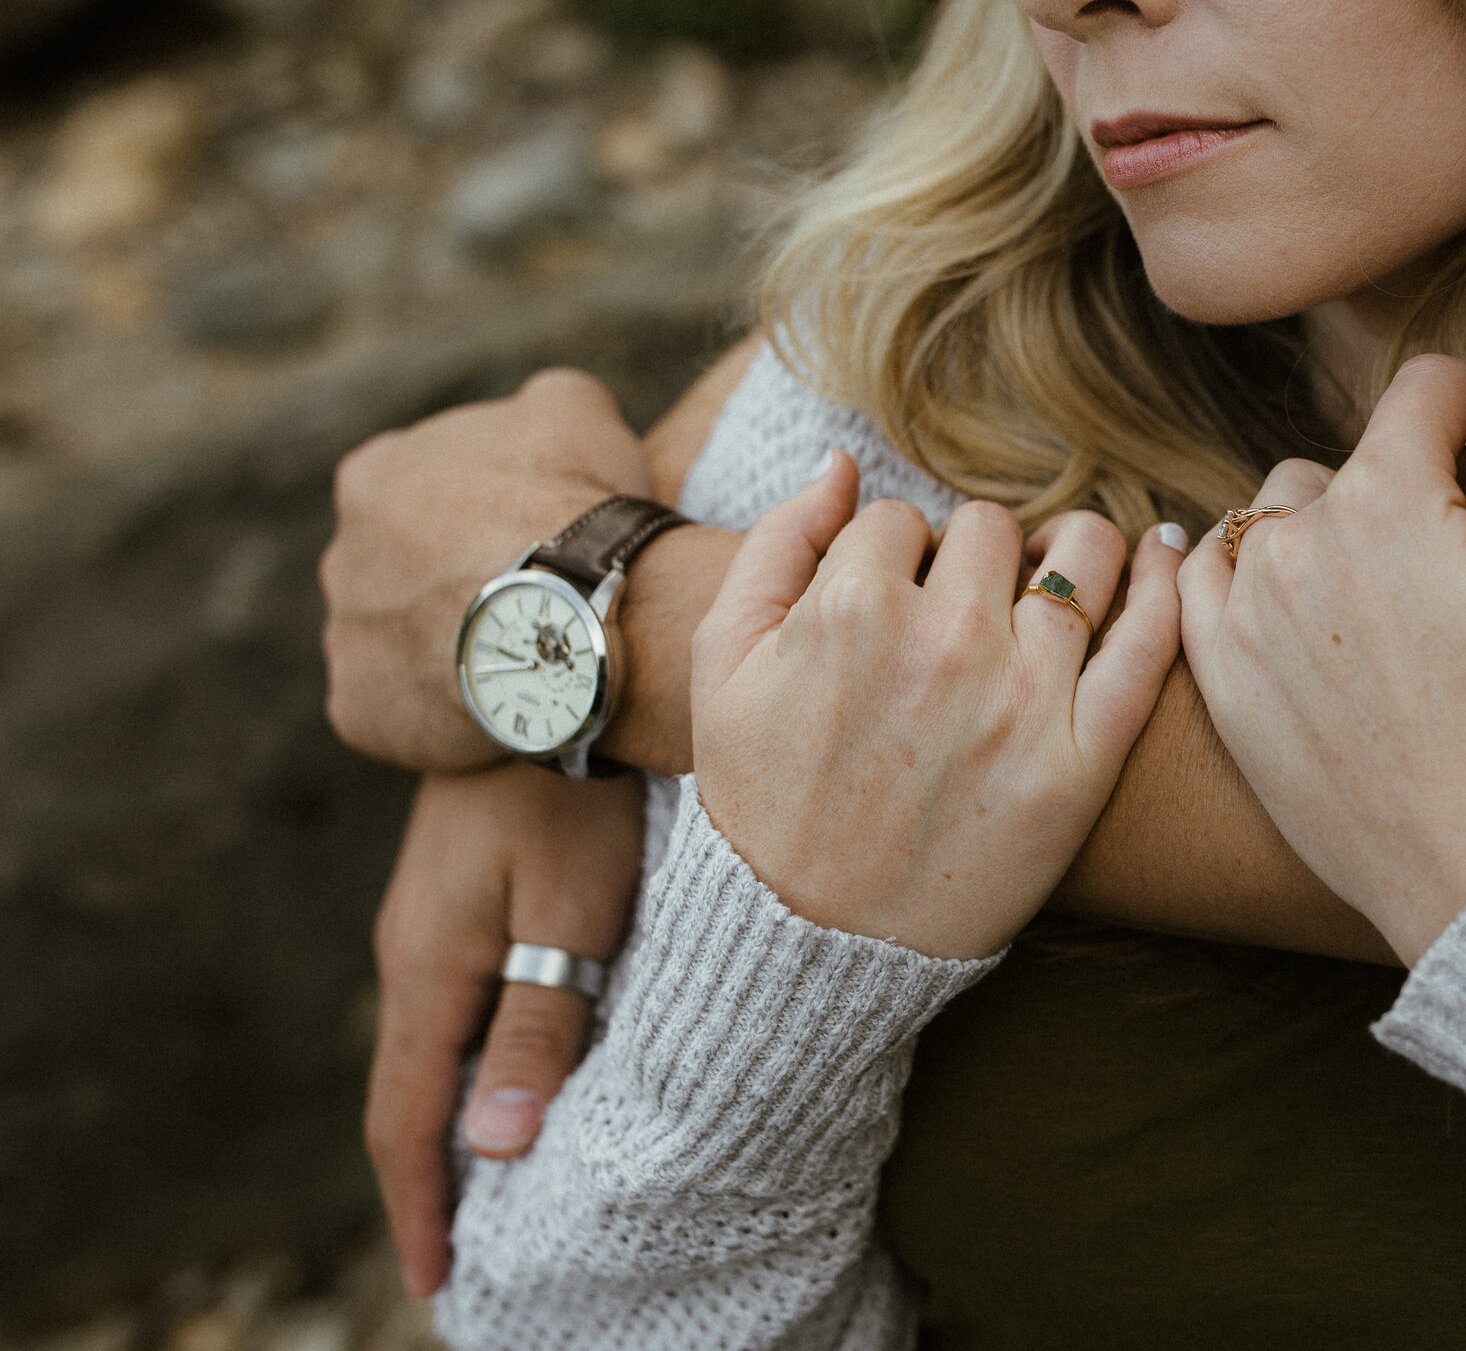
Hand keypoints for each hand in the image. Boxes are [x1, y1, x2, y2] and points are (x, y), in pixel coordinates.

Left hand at [322, 370, 650, 771]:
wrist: (572, 613)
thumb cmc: (571, 504)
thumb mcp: (574, 412)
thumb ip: (541, 405)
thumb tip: (539, 419)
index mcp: (374, 477)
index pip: (413, 486)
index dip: (475, 506)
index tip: (525, 526)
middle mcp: (340, 556)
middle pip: (398, 569)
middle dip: (449, 581)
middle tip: (525, 596)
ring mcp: (344, 636)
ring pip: (396, 641)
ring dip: (447, 645)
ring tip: (522, 656)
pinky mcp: (357, 708)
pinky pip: (399, 710)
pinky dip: (444, 710)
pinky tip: (501, 700)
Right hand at [365, 760, 643, 1296]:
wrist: (548, 671)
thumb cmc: (576, 791)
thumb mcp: (572, 914)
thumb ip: (539, 1026)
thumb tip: (496, 1146)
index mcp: (430, 970)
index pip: (407, 1118)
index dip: (422, 1203)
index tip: (438, 1277)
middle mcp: (413, 949)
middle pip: (410, 1088)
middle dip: (427, 1174)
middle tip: (456, 1250)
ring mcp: (432, 914)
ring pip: (432, 1041)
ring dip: (448, 1114)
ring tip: (479, 1180)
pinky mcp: (461, 885)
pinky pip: (453, 997)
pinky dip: (467, 1054)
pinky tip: (499, 1069)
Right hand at [691, 456, 1185, 958]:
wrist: (811, 945)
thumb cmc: (761, 802)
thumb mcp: (721, 665)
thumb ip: (777, 544)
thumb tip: (841, 463)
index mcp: (850, 610)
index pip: (902, 520)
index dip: (898, 556)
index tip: (898, 604)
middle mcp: (943, 644)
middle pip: (992, 529)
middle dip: (977, 554)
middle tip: (970, 602)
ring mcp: (1021, 702)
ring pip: (1081, 555)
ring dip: (1072, 548)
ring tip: (1059, 573)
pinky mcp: (1080, 763)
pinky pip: (1146, 645)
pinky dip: (1162, 585)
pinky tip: (1162, 552)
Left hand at [1181, 268, 1465, 965]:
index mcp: (1386, 500)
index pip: (1426, 391)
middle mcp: (1293, 550)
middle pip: (1348, 460)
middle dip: (1406, 483)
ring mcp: (1246, 626)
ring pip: (1276, 521)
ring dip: (1329, 533)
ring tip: (1399, 596)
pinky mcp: (1225, 695)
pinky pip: (1207, 591)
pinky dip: (1244, 580)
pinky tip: (1288, 596)